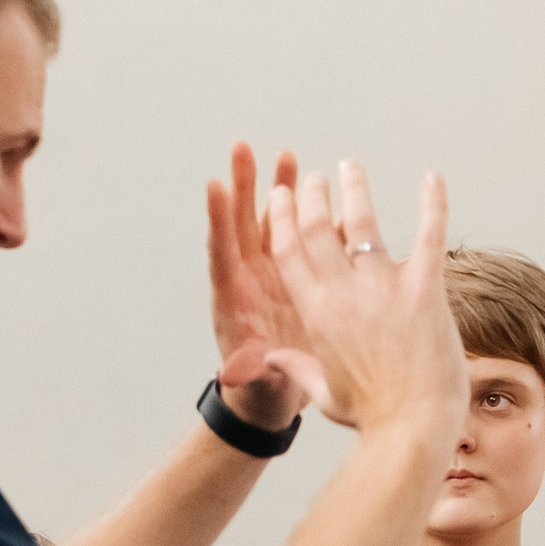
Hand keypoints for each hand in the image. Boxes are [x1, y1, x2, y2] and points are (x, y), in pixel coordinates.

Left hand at [206, 144, 312, 431]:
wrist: (280, 396)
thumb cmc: (262, 392)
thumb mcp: (255, 384)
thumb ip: (247, 373)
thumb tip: (231, 375)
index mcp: (234, 300)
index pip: (222, 252)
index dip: (218, 220)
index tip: (214, 185)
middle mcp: (251, 280)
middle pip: (243, 225)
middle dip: (244, 187)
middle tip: (242, 149)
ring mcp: (275, 275)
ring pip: (274, 224)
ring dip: (279, 191)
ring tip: (287, 157)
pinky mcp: (299, 278)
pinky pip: (307, 240)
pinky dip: (315, 217)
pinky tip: (331, 196)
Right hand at [263, 160, 466, 444]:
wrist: (410, 429)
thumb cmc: (370, 416)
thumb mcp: (324, 392)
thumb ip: (297, 368)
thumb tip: (271, 361)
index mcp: (315, 313)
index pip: (288, 252)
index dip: (283, 218)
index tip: (282, 196)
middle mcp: (342, 293)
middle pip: (317, 228)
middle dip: (312, 196)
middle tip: (316, 177)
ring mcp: (383, 288)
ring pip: (362, 222)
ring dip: (354, 189)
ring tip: (350, 166)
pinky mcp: (424, 291)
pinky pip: (429, 234)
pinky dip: (432, 203)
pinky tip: (433, 178)